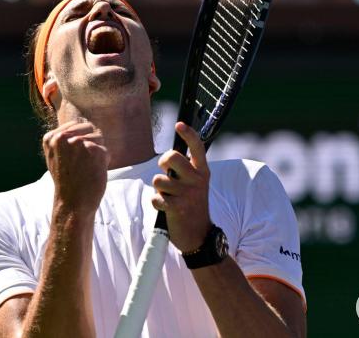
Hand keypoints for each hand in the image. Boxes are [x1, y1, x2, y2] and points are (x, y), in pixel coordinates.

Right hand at [43, 120, 109, 217]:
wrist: (73, 203)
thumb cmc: (66, 181)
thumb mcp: (56, 157)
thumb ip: (64, 139)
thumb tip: (84, 123)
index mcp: (51, 137)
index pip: (76, 125)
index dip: (80, 140)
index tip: (74, 158)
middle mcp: (63, 137)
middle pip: (89, 129)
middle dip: (90, 144)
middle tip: (81, 165)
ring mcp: (79, 143)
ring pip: (99, 139)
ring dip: (97, 153)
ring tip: (86, 169)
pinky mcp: (95, 150)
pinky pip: (106, 151)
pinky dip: (104, 162)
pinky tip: (93, 173)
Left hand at [152, 122, 211, 252]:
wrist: (199, 235)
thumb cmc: (193, 205)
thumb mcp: (196, 184)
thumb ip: (186, 170)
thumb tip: (169, 155)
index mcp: (203, 171)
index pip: (197, 147)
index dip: (188, 134)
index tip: (179, 124)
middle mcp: (197, 180)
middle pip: (172, 157)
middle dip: (163, 162)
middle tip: (165, 170)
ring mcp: (188, 194)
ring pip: (159, 180)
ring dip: (159, 189)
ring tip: (169, 197)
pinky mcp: (177, 208)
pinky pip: (156, 198)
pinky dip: (157, 203)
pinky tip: (166, 208)